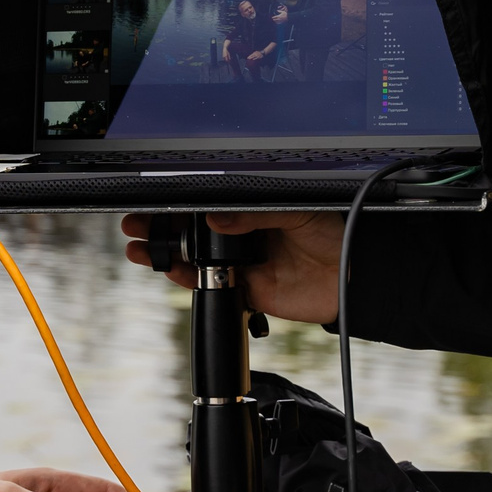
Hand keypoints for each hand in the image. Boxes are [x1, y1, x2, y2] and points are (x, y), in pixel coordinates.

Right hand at [119, 211, 345, 323]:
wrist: (357, 277)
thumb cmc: (335, 233)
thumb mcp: (296, 212)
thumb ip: (254, 215)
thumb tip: (215, 217)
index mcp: (252, 209)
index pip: (208, 203)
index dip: (179, 202)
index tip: (152, 200)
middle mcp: (243, 234)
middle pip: (193, 230)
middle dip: (160, 226)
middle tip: (134, 224)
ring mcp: (242, 263)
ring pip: (194, 258)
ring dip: (164, 253)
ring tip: (138, 248)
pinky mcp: (246, 291)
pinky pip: (210, 286)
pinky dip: (187, 280)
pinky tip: (170, 270)